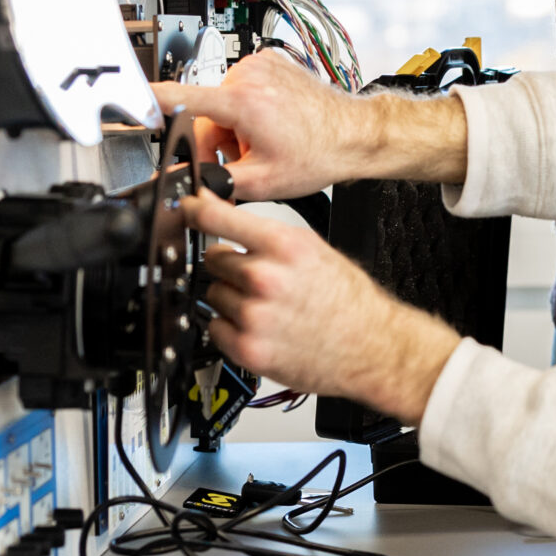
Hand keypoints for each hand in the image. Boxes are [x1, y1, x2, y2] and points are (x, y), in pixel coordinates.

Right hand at [154, 54, 469, 203]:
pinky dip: (247, 108)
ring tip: (264, 143)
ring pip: (222, 102)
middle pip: (205, 113)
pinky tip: (271, 124)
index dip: (149, 102)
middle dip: (218, 141)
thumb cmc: (319, 153)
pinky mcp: (269, 60)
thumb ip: (217, 185)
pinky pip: (241, 88)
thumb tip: (188, 192)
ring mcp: (261, 64)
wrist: (354, 134)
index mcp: (244, 101)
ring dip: (233, 126)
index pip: (181, 97)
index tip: (126, 100)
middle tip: (245, 159)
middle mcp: (250, 75)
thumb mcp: (263, 182)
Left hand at [187, 190, 459, 422]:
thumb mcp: (313, 249)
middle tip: (258, 279)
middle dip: (229, 266)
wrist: (371, 346)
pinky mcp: (248, 349)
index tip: (184, 207)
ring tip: (266, 306)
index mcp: (285, 247)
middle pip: (212, 260)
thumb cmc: (348, 299)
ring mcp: (254, 316)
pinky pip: (214, 328)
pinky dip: (229, 328)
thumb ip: (267, 236)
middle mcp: (266, 278)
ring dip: (230, 299)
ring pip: (213, 294)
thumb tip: (222, 216)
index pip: (219, 219)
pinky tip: (260, 327)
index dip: (195, 210)